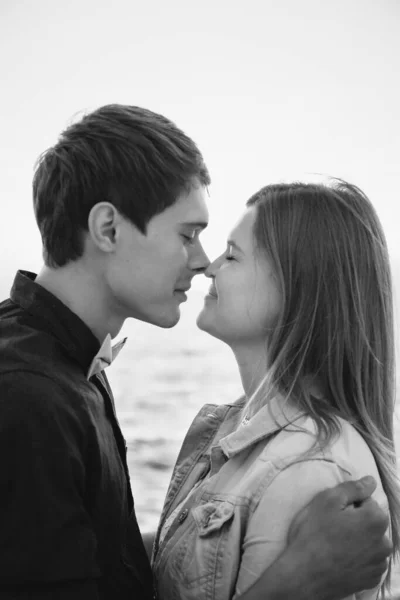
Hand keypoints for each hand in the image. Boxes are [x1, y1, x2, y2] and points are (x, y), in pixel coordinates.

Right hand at [287, 476, 391, 598]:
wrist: (304, 575)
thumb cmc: (313, 534)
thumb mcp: (327, 500)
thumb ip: (353, 488)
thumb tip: (370, 481)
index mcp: (375, 519)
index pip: (366, 502)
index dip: (348, 505)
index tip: (333, 513)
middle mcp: (384, 542)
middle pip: (370, 522)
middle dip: (355, 522)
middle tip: (332, 528)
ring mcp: (378, 564)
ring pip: (370, 542)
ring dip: (358, 540)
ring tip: (335, 545)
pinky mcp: (371, 580)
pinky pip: (368, 562)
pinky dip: (358, 558)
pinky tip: (340, 558)